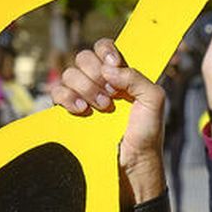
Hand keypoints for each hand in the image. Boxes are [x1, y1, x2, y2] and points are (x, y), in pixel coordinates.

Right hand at [52, 38, 167, 203]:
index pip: (104, 48)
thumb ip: (137, 77)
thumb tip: (108, 68)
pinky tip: (81, 111)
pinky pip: (57, 92)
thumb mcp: (154, 101)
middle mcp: (100, 82)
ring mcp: (83, 96)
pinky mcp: (69, 112)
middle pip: (83, 57)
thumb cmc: (146, 133)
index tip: (114, 64)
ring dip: (85, 88)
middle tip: (111, 95)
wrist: (132, 163)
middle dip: (96, 74)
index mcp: (120, 74)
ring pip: (69, 73)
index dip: (106, 51)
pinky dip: (67, 97)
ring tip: (101, 108)